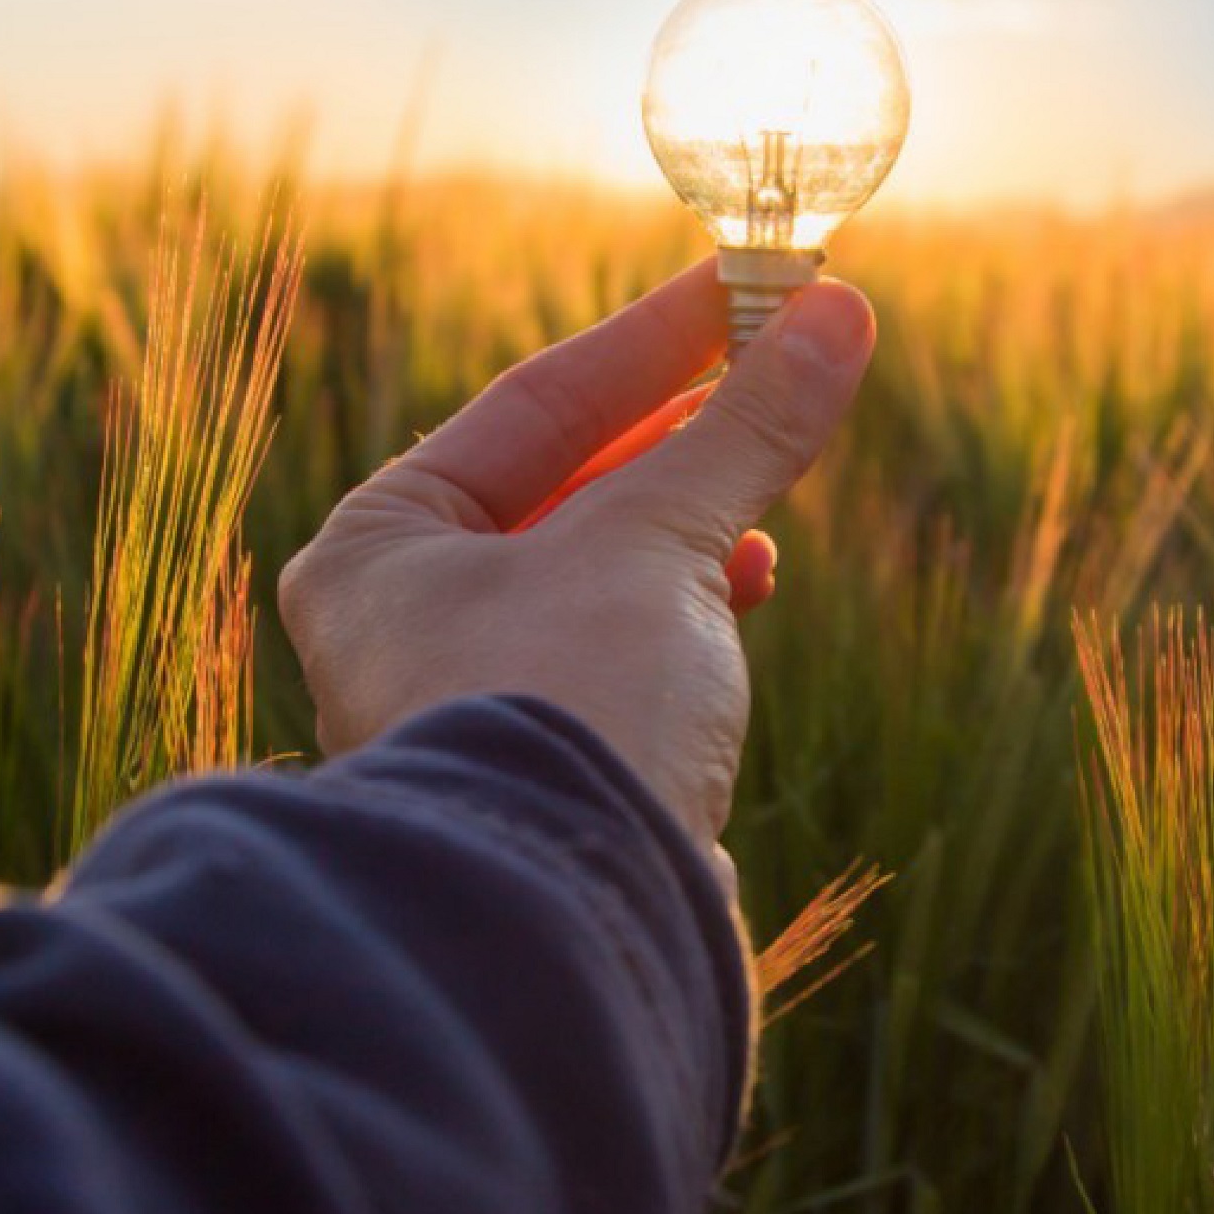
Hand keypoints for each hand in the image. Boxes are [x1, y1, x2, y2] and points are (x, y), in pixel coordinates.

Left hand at [276, 259, 876, 846]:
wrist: (569, 927)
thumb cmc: (568, 707)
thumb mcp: (661, 541)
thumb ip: (744, 428)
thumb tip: (834, 315)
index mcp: (378, 548)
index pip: (531, 406)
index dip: (654, 340)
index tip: (751, 286)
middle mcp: (404, 623)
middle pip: (565, 485)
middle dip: (682, 432)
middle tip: (782, 363)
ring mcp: (472, 702)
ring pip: (599, 571)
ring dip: (690, 523)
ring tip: (767, 491)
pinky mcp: (546, 769)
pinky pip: (620, 653)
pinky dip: (685, 612)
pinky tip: (744, 592)